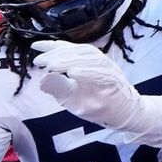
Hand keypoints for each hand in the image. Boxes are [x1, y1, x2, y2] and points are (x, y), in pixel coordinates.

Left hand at [31, 40, 150, 132]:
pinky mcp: (115, 82)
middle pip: (79, 51)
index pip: (70, 49)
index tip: (35, 47)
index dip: (52, 46)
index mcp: (87, 63)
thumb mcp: (71, 97)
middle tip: (40, 61)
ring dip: (70, 60)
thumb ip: (57, 87)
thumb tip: (42, 80)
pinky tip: (72, 72)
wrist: (125, 115)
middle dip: (58, 54)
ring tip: (52, 65)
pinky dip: (87, 71)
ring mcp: (109, 71)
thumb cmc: (99, 104)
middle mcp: (99, 63)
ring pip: (90, 58)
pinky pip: (102, 73)